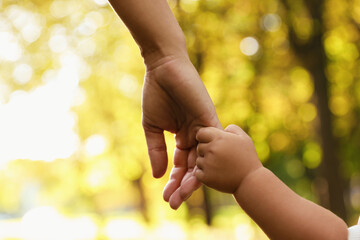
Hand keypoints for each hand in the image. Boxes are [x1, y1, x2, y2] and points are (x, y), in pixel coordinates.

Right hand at [142, 55, 220, 208]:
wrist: (163, 69)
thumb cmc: (157, 94)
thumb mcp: (152, 128)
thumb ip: (157, 151)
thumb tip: (159, 176)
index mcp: (184, 136)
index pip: (181, 164)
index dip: (174, 181)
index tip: (166, 198)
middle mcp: (196, 135)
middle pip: (193, 166)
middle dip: (183, 185)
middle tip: (174, 203)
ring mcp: (204, 128)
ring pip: (202, 159)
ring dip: (193, 178)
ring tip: (182, 196)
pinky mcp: (209, 119)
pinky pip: (210, 144)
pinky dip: (204, 160)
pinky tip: (196, 178)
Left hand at [195, 125, 261, 192]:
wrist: (251, 181)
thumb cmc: (248, 159)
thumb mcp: (244, 139)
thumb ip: (233, 129)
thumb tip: (223, 129)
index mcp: (219, 138)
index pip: (200, 133)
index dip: (205, 138)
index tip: (212, 143)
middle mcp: (211, 149)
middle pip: (199, 147)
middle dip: (206, 151)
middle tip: (219, 157)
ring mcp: (208, 164)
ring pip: (198, 160)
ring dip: (205, 163)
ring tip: (220, 166)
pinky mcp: (206, 177)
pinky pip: (198, 173)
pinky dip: (205, 174)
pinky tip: (217, 174)